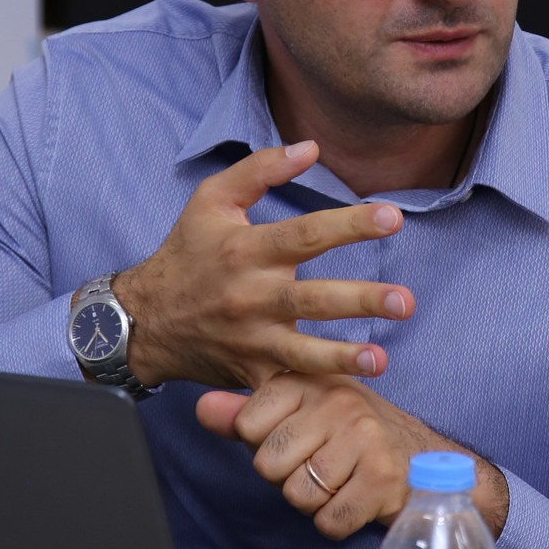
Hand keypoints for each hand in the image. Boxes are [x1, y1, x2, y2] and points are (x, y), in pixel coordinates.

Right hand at [110, 141, 413, 389]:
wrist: (143, 320)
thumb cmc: (186, 253)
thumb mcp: (211, 199)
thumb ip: (260, 168)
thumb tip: (311, 147)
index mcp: (245, 249)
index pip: (306, 234)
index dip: (351, 225)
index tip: (393, 217)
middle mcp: (250, 296)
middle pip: (312, 299)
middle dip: (360, 300)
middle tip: (405, 300)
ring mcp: (250, 340)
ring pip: (302, 352)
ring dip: (343, 358)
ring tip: (381, 359)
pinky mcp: (250, 373)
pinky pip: (285, 387)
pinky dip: (313, 393)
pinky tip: (347, 401)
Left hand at [196, 373, 509, 541]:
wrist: (424, 461)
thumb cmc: (347, 437)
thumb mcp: (297, 416)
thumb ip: (244, 415)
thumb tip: (201, 408)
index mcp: (311, 380)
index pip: (247, 424)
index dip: (264, 445)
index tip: (297, 438)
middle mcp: (338, 401)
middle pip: (268, 463)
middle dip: (289, 477)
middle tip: (322, 464)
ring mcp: (363, 437)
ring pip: (297, 495)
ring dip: (315, 502)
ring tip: (341, 480)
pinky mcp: (383, 477)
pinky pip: (329, 520)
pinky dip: (337, 521)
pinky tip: (355, 498)